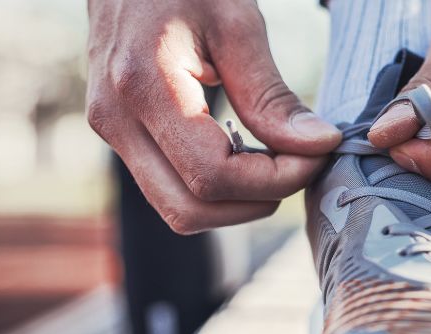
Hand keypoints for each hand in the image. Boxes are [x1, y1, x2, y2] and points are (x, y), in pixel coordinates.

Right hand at [86, 0, 341, 233]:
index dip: (274, 180)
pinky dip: (217, 189)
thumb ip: (272, 95)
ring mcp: (111, 131)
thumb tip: (319, 145)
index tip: (316, 154)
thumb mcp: (237, 25)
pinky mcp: (120, 134)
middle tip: (301, 165)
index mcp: (143, 87)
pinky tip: (248, 155)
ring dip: (237, 203)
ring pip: (177, 210)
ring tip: (278, 162)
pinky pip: (169, 188)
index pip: (213, 175)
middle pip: (190, 211)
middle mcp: (116, 120)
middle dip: (257, 201)